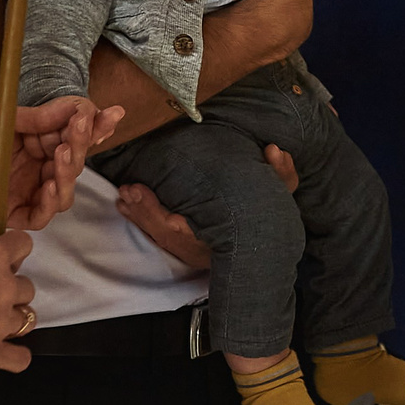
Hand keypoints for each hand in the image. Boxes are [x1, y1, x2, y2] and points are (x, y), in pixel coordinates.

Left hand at [0, 96, 124, 232]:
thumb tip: (80, 106)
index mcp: (33, 140)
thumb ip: (41, 117)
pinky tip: (50, 182)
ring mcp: (24, 192)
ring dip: (70, 171)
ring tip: (62, 153)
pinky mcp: (11, 214)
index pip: (73, 136)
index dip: (95, 127)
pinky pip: (42, 215)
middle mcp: (33, 167)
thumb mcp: (1, 118)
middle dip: (82, 144)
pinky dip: (51, 200)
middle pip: (74, 162)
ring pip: (64, 190)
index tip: (112, 113)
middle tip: (80, 128)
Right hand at [0, 228, 37, 378]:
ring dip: (12, 320)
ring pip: (28, 319)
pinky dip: (15, 357)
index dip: (13, 251)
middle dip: (10, 291)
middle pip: (27, 287)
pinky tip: (2, 354)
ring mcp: (1, 324)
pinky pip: (20, 359)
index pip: (23, 245)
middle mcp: (5, 289)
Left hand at [114, 147, 297, 272]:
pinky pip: (162, 237)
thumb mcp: (281, 195)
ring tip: (122, 196)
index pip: (176, 229)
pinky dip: (145, 221)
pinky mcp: (191, 251)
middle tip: (124, 191)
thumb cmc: (271, 220)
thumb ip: (280, 174)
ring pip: (160, 236)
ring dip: (139, 216)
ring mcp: (196, 254)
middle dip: (141, 212)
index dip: (151, 212)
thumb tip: (273, 150)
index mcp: (218, 238)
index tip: (134, 189)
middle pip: (162, 234)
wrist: (269, 254)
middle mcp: (202, 250)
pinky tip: (131, 207)